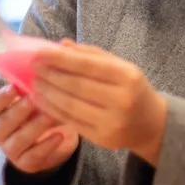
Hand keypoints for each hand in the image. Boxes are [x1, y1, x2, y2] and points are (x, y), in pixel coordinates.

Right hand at [0, 84, 77, 173]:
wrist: (49, 141)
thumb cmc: (38, 111)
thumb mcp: (33, 97)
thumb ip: (32, 84)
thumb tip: (43, 65)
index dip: (1, 97)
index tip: (15, 87)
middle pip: (3, 123)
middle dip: (19, 111)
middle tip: (35, 99)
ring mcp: (10, 149)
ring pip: (19, 140)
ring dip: (35, 127)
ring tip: (50, 116)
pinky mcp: (26, 163)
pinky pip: (34, 156)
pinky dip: (47, 146)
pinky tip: (60, 135)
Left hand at [30, 42, 168, 164]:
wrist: (151, 124)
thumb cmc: (133, 89)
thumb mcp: (121, 67)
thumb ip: (93, 55)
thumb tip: (61, 45)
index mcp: (128, 76)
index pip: (88, 65)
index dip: (60, 59)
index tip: (38, 53)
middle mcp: (121, 100)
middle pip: (76, 86)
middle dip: (51, 75)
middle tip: (33, 67)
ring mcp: (111, 122)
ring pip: (70, 105)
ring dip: (48, 93)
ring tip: (35, 82)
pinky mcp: (102, 138)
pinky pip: (71, 122)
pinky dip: (53, 110)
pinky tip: (42, 100)